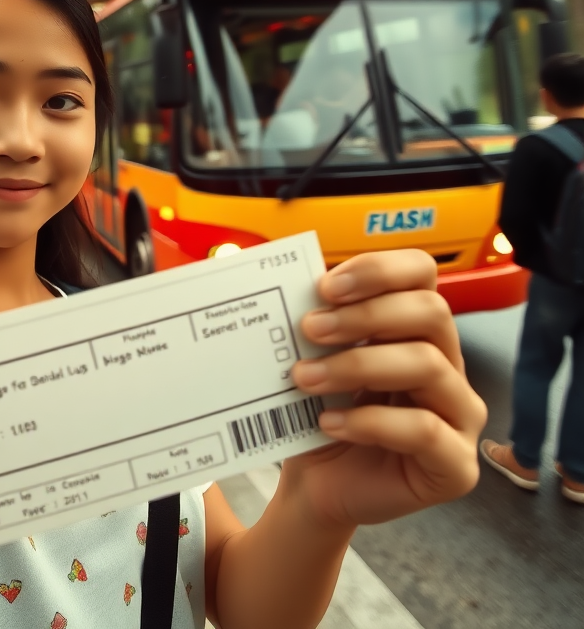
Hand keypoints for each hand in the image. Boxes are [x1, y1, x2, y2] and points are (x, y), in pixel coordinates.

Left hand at [284, 249, 485, 530]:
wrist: (316, 483)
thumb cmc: (322, 412)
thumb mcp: (318, 359)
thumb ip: (320, 321)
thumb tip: (293, 284)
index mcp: (418, 328)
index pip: (421, 273)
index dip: (378, 270)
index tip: (325, 286)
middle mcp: (450, 364)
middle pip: (430, 312)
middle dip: (364, 314)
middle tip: (310, 328)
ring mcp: (460, 415)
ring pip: (427, 365)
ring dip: (356, 365)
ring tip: (305, 378)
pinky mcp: (457, 466)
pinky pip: (424, 430)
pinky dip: (369, 422)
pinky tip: (330, 423)